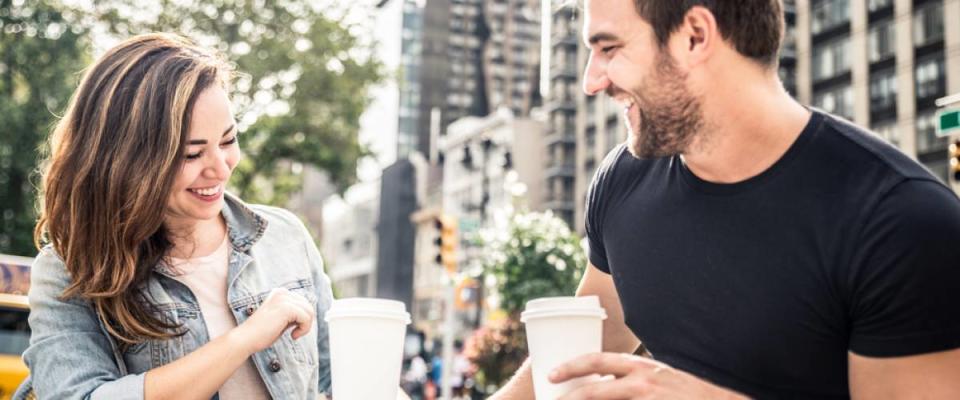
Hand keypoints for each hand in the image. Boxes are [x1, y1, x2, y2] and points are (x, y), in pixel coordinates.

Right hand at [233, 287, 314, 353]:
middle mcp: (282, 292)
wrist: (246, 339)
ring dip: (306, 326)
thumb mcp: (280, 318)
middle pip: (308, 306)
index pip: (303, 302)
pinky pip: (306, 318)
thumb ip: (293, 313)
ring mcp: (283, 299)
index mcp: (280, 293)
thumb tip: (309, 313)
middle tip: (295, 333)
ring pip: (309, 311)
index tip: (293, 329)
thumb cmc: (261, 333)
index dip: (303, 318)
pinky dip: (304, 329)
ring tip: (294, 334)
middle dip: (306, 321)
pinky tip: (293, 336)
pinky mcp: (286, 308)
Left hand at [551, 353, 747, 399]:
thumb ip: (633, 378)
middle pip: (594, 390)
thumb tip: (604, 383)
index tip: (552, 374)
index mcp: (640, 367)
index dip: (572, 366)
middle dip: (568, 397)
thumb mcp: (658, 377)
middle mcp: (642, 381)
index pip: (598, 360)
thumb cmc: (686, 391)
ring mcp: (649, 399)